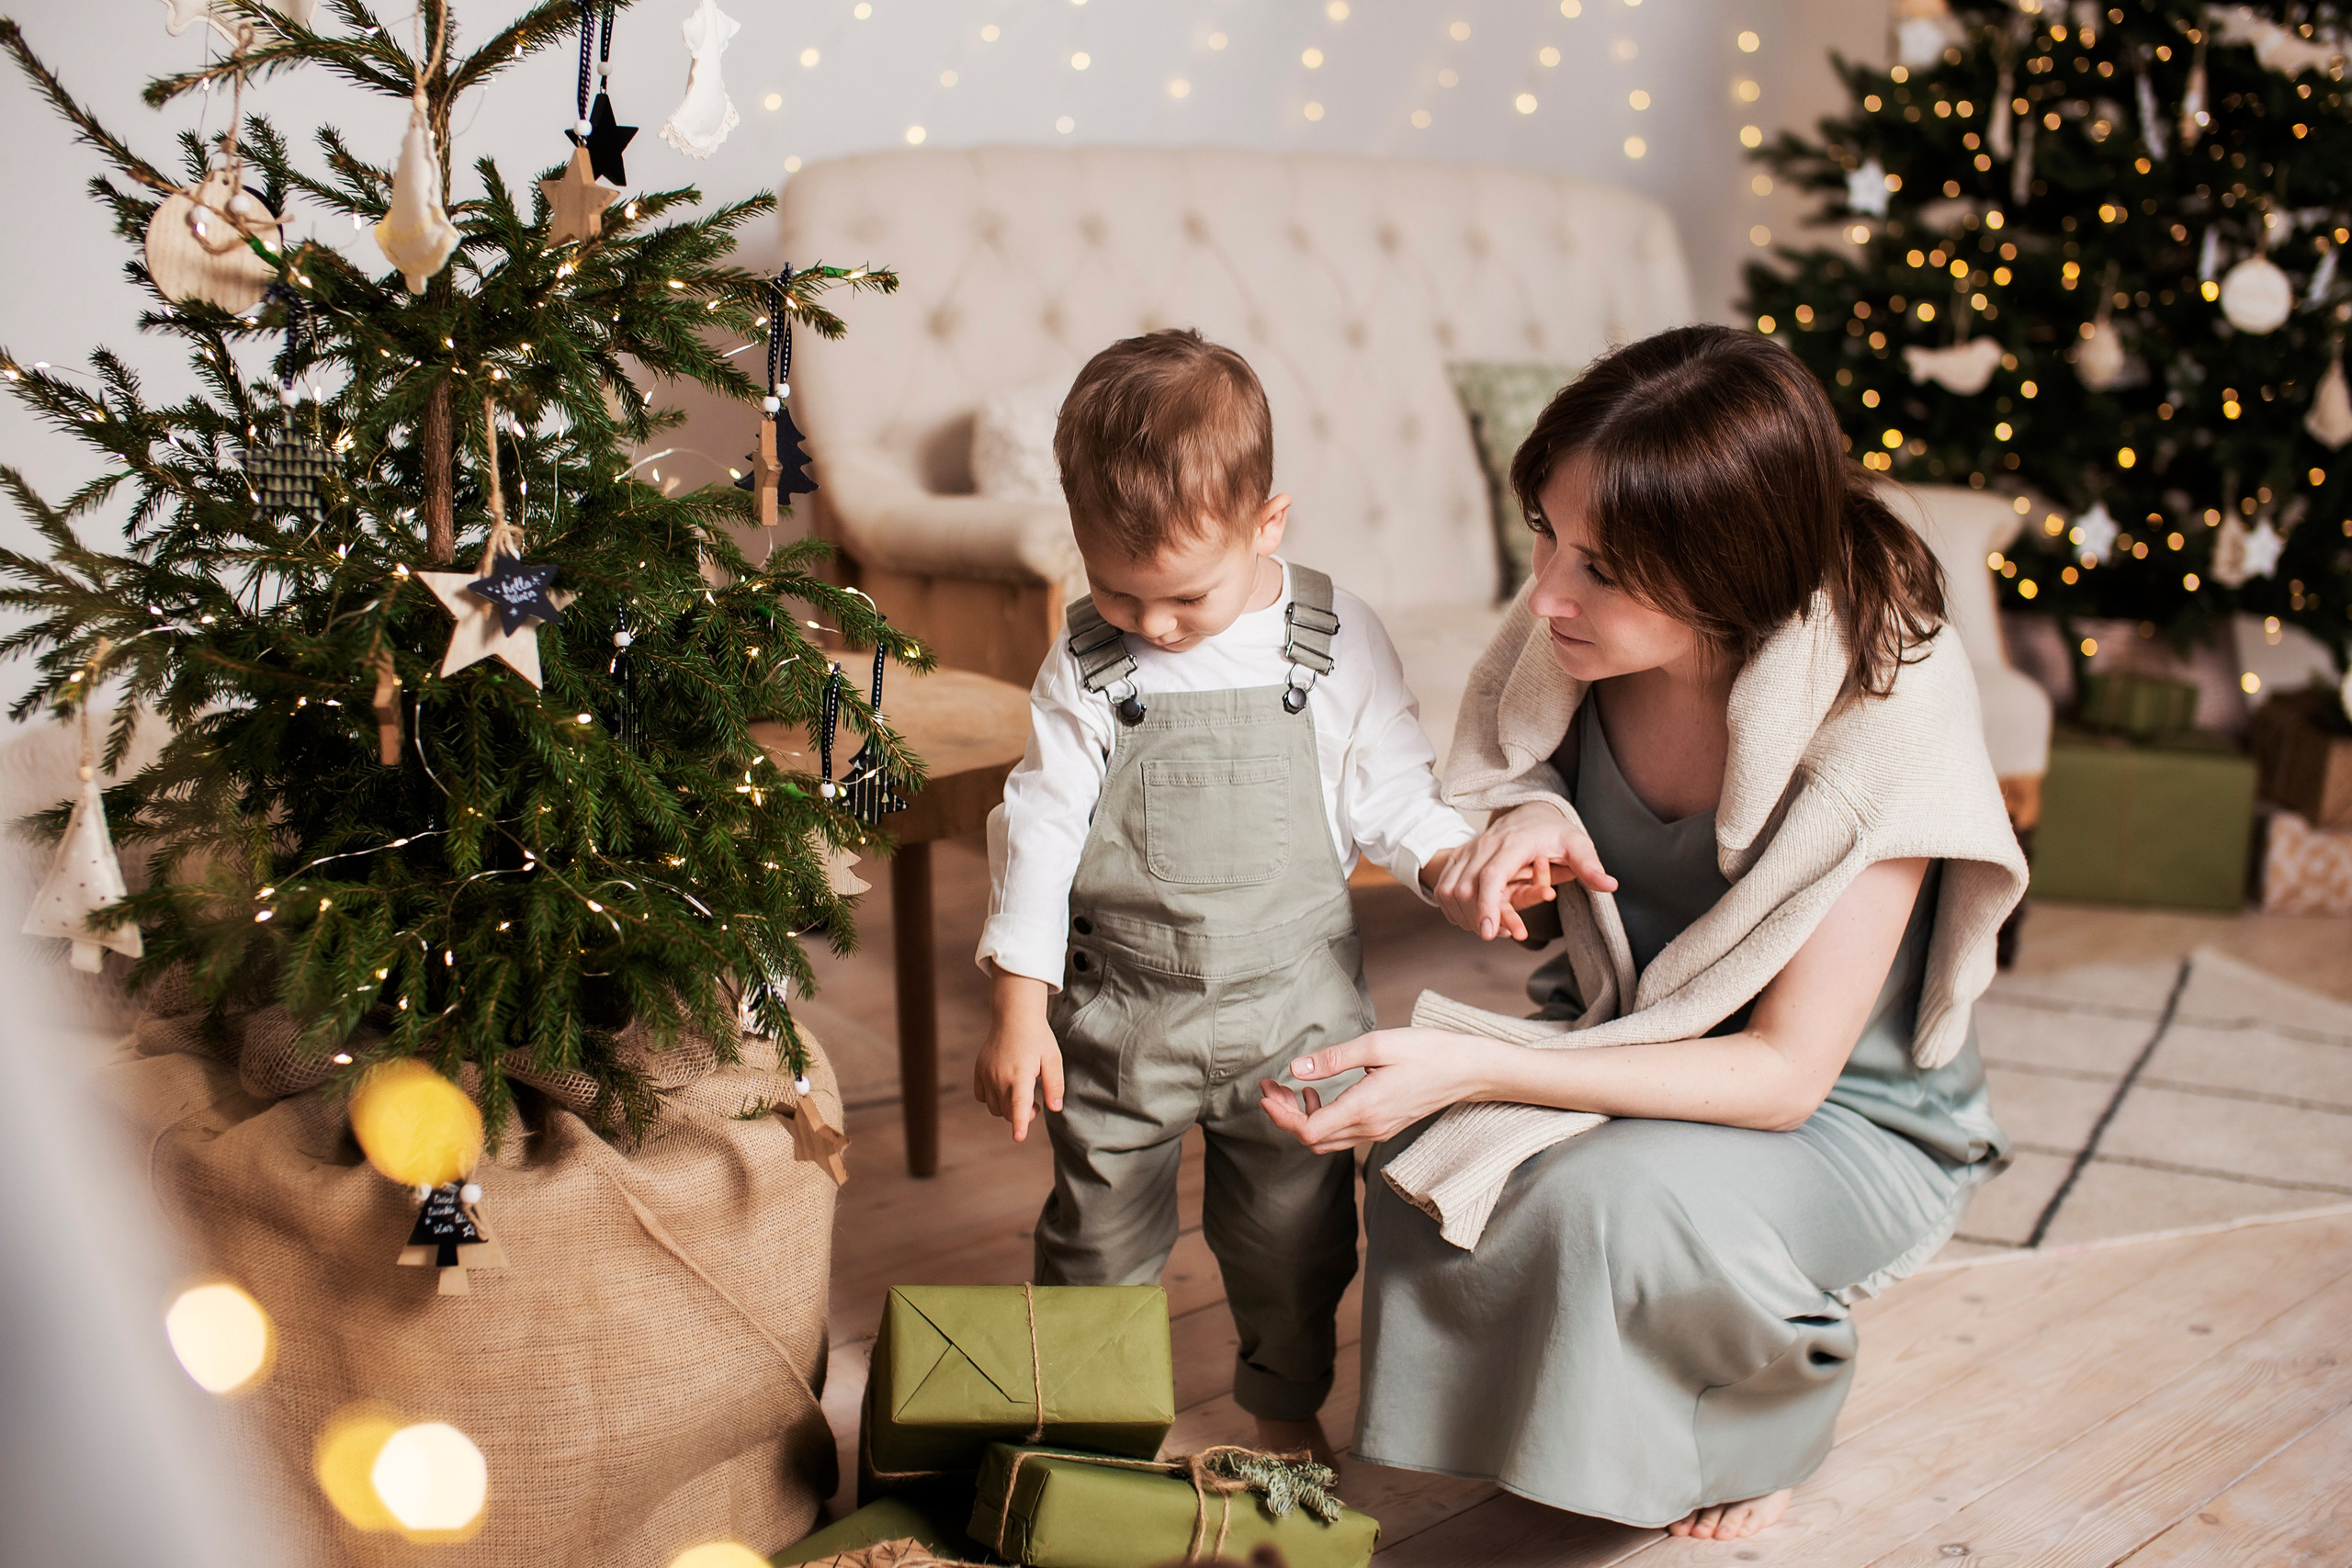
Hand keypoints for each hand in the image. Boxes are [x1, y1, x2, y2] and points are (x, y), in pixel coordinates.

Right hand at [975, 967, 1062, 1141]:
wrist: (1014, 1017)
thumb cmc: (1037, 1038)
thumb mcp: (1053, 1059)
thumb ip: (1054, 1085)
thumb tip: (1055, 1108)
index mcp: (1021, 1075)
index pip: (1019, 1104)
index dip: (1020, 1123)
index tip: (1018, 1138)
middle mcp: (1000, 1077)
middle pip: (1007, 1112)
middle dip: (1022, 1115)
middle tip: (1036, 1104)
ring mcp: (986, 1074)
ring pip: (994, 1107)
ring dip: (1007, 1109)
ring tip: (1021, 1093)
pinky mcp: (979, 1071)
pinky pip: (982, 1097)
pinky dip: (992, 1099)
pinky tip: (1004, 1087)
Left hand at [1257, 1028, 1502, 1153]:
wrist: (1468, 1070)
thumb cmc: (1427, 1051)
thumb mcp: (1377, 1045)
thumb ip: (1334, 1059)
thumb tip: (1295, 1068)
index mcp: (1365, 1108)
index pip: (1308, 1130)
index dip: (1280, 1116)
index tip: (1265, 1090)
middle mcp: (1369, 1128)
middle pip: (1311, 1140)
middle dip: (1283, 1117)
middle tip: (1269, 1088)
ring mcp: (1377, 1132)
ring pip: (1325, 1141)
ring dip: (1300, 1121)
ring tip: (1287, 1090)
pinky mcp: (1383, 1127)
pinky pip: (1342, 1136)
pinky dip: (1321, 1121)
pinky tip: (1317, 1095)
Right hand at [1431, 803, 1615, 941]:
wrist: (1529, 810)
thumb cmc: (1554, 830)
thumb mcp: (1576, 842)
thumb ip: (1590, 864)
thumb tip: (1610, 885)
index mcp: (1512, 843)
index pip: (1491, 876)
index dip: (1487, 905)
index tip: (1489, 932)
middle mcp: (1485, 845)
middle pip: (1465, 887)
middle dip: (1474, 916)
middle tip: (1490, 936)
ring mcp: (1469, 851)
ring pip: (1450, 888)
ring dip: (1463, 914)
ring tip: (1484, 928)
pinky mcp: (1460, 857)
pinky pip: (1444, 886)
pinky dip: (1452, 907)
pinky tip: (1468, 918)